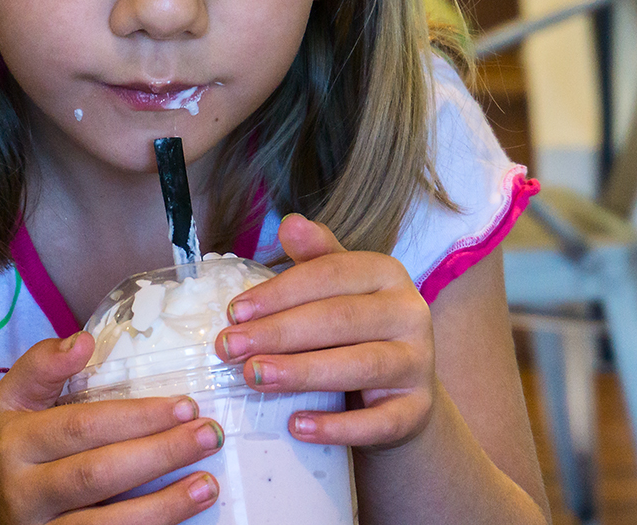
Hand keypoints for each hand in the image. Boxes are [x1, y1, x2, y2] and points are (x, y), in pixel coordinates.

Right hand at [0, 332, 221, 523]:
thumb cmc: (15, 447)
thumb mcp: (15, 400)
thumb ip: (44, 366)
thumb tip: (83, 342)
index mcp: (17, 443)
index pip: (81, 427)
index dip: (135, 417)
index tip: (184, 403)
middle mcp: (25, 492)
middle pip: (97, 475)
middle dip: (159, 454)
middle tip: (208, 434)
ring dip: (165, 506)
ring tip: (208, 483)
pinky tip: (183, 513)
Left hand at [215, 213, 435, 449]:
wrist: (399, 389)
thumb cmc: (353, 328)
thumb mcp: (335, 287)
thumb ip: (313, 257)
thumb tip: (289, 223)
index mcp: (386, 272)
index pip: (328, 274)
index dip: (279, 292)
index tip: (234, 312)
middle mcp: (409, 312)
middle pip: (339, 318)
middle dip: (278, 332)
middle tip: (229, 348)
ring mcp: (419, 363)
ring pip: (359, 366)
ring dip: (301, 372)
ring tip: (254, 377)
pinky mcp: (418, 410)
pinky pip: (379, 422)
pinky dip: (336, 426)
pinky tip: (296, 425)